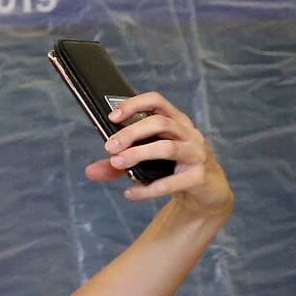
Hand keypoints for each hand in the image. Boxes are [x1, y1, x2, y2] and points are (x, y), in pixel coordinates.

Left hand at [84, 92, 232, 216]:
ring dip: (138, 154)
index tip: (112, 117)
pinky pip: (171, 182)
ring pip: (167, 148)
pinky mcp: (199, 177)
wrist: (206, 193)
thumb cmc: (172, 169)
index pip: (157, 101)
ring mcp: (197, 154)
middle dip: (131, 133)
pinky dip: (148, 189)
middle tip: (109, 147)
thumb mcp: (145, 163)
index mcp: (176, 122)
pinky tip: (130, 193)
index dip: (134, 104)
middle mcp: (189, 133)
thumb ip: (118, 164)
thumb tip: (89, 172)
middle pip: (159, 123)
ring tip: (116, 163)